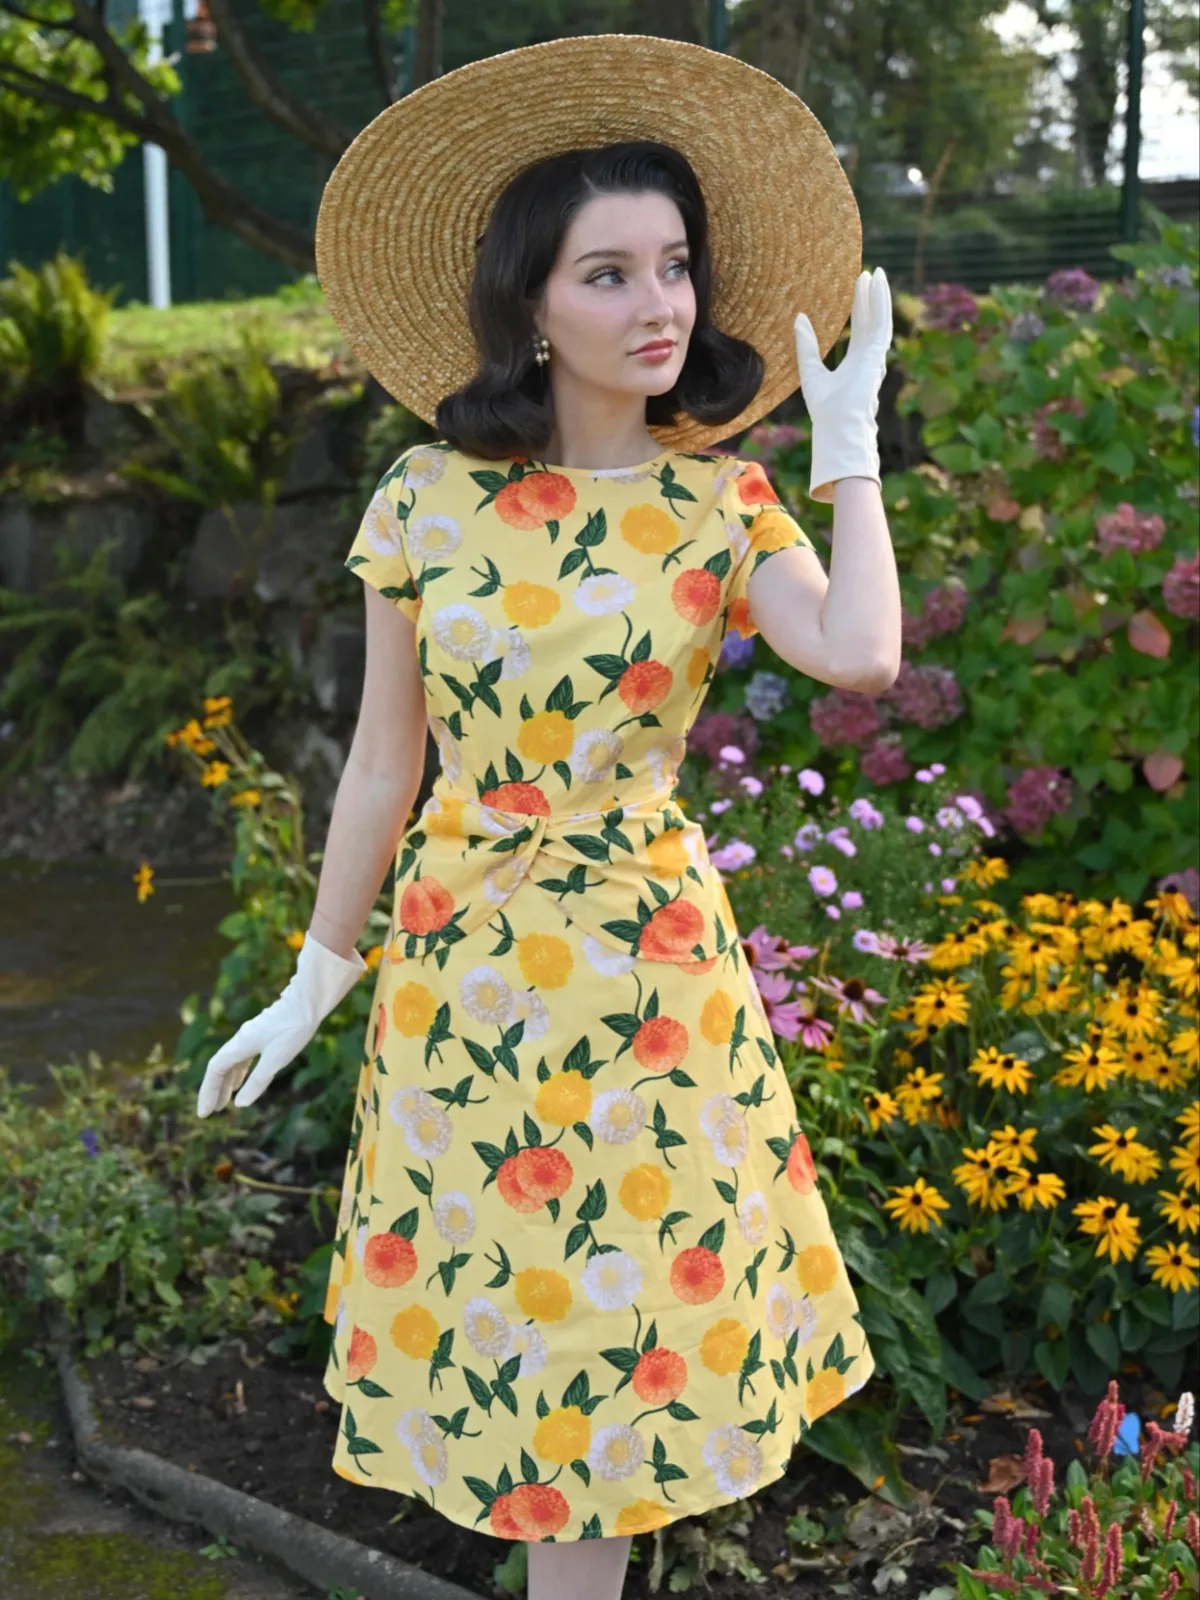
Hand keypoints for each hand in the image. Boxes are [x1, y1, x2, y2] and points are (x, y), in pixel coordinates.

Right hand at [195, 933, 366, 1117]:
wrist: (308, 1002)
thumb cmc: (292, 1030)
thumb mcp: (275, 1060)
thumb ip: (257, 1082)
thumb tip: (240, 1104)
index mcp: (239, 1045)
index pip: (215, 1070)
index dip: (207, 1091)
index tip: (204, 1113)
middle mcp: (240, 1040)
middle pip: (219, 1067)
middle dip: (213, 1090)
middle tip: (210, 1112)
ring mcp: (250, 1037)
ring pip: (231, 1063)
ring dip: (225, 1084)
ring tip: (223, 1104)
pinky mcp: (261, 1036)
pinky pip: (242, 1058)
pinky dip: (238, 1073)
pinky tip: (240, 1084)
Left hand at [794, 266, 892, 502]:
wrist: (837, 428)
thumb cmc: (825, 410)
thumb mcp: (810, 372)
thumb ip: (807, 346)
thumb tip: (800, 318)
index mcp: (856, 363)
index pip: (861, 329)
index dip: (861, 307)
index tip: (859, 287)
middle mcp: (868, 358)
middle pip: (872, 320)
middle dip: (871, 297)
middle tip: (870, 273)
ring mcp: (875, 357)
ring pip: (880, 319)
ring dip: (879, 296)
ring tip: (876, 274)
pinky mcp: (876, 357)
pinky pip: (881, 324)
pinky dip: (881, 305)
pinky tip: (878, 286)